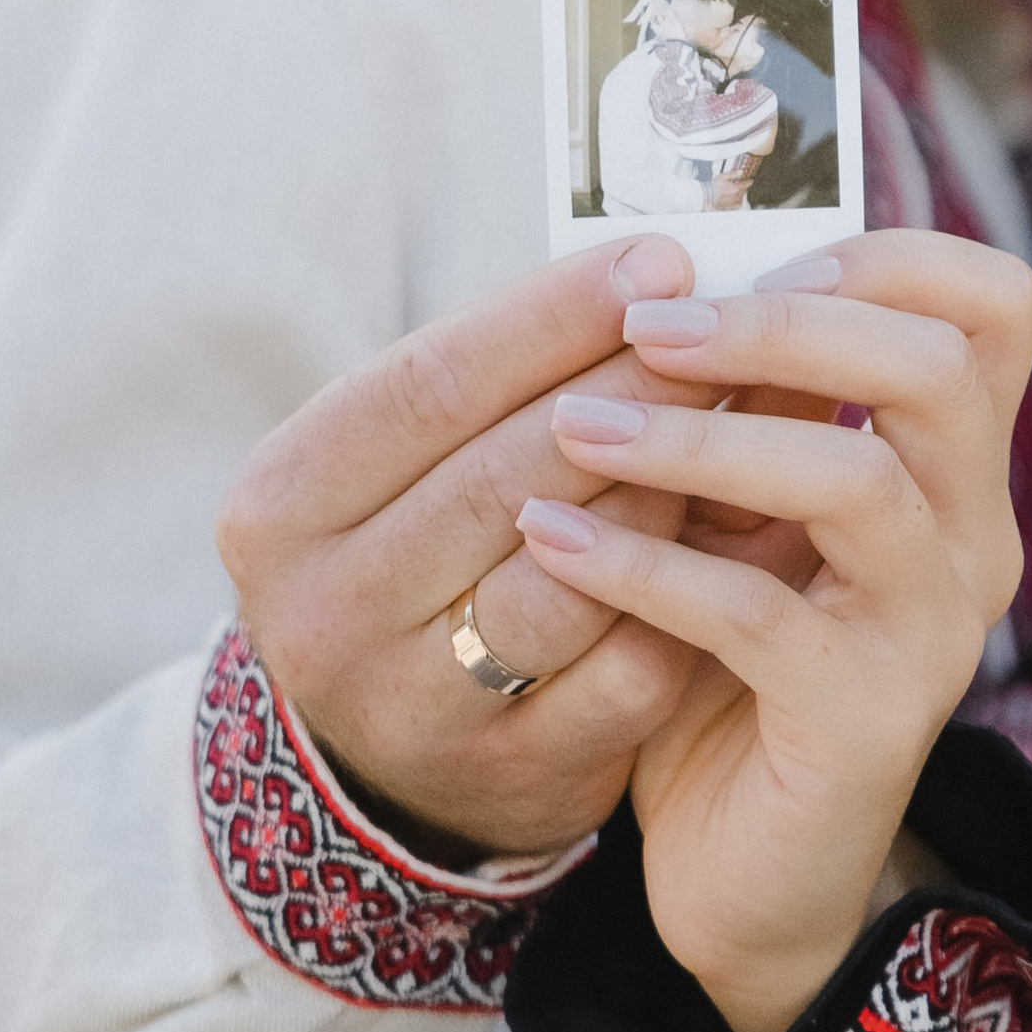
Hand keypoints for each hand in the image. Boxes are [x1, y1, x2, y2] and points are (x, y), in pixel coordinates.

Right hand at [216, 233, 706, 863]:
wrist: (400, 748)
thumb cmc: (424, 546)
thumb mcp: (412, 460)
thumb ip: (507, 376)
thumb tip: (660, 270)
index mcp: (281, 505)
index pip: (428, 384)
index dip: (551, 316)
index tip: (657, 259)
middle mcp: (325, 610)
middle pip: (503, 475)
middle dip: (632, 390)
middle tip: (733, 330)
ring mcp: (411, 706)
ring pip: (570, 577)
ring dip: (670, 489)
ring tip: (749, 422)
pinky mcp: (510, 772)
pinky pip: (626, 669)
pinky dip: (692, 594)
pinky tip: (750, 535)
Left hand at [515, 232, 1031, 1031]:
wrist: (751, 873)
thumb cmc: (731, 660)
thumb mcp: (739, 509)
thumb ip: (733, 406)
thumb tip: (646, 267)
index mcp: (954, 462)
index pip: (990, 306)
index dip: (883, 256)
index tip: (749, 260)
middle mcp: (973, 533)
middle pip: (935, 369)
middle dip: (782, 326)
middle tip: (647, 328)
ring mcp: (932, 628)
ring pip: (851, 482)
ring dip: (700, 441)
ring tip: (579, 427)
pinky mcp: (863, 720)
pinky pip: (756, 616)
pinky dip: (643, 566)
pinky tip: (550, 538)